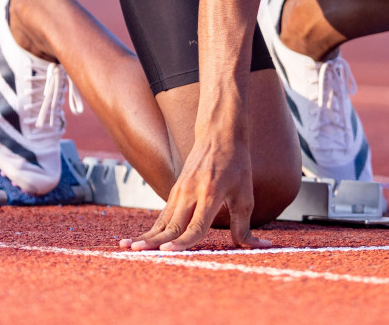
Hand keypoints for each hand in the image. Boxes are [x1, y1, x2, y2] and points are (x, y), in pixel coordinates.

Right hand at [117, 102, 271, 252]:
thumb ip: (244, 225)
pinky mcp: (175, 191)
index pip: (194, 225)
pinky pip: (163, 216)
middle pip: (172, 225)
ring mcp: (180, 191)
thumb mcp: (245, 194)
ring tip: (130, 248)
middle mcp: (190, 193)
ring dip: (147, 236)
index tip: (167, 252)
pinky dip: (151, 229)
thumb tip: (258, 246)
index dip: (182, 242)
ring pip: (163, 221)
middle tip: (140, 254)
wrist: (219, 134)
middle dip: (156, 242)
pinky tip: (138, 240)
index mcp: (210, 194)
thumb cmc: (236, 164)